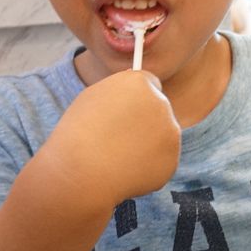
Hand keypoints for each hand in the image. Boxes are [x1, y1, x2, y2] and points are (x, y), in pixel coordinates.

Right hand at [39, 70, 180, 206]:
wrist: (80, 173)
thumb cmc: (77, 134)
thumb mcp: (92, 98)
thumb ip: (118, 88)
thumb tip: (134, 78)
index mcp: (139, 83)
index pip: (150, 84)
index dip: (136, 99)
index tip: (126, 112)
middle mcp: (160, 103)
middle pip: (158, 109)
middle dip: (144, 121)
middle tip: (118, 138)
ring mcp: (170, 132)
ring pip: (162, 136)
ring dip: (147, 144)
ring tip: (117, 155)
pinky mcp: (172, 159)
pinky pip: (162, 160)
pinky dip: (148, 166)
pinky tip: (126, 170)